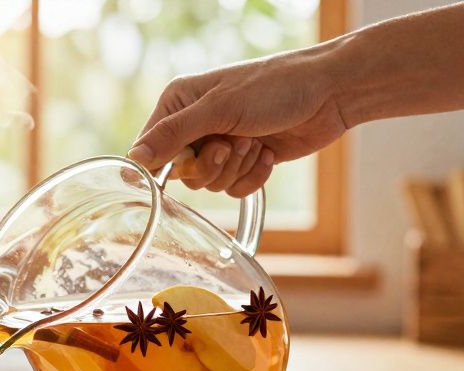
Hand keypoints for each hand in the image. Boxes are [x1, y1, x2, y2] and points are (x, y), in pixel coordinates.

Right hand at [128, 46, 348, 196]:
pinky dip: (253, 176)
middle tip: (232, 144)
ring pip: (209, 184)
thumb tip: (134, 157)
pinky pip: (233, 189)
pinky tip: (268, 153)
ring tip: (256, 142)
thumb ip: (173, 133)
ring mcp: (221, 144)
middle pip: (181, 173)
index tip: (189, 159)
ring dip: (236, 168)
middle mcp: (196, 124)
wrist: (330, 93)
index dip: (166, 162)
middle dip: (211, 165)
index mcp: (179, 102)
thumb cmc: (275, 88)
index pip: (150, 147)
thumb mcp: (218, 109)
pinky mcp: (244, 161)